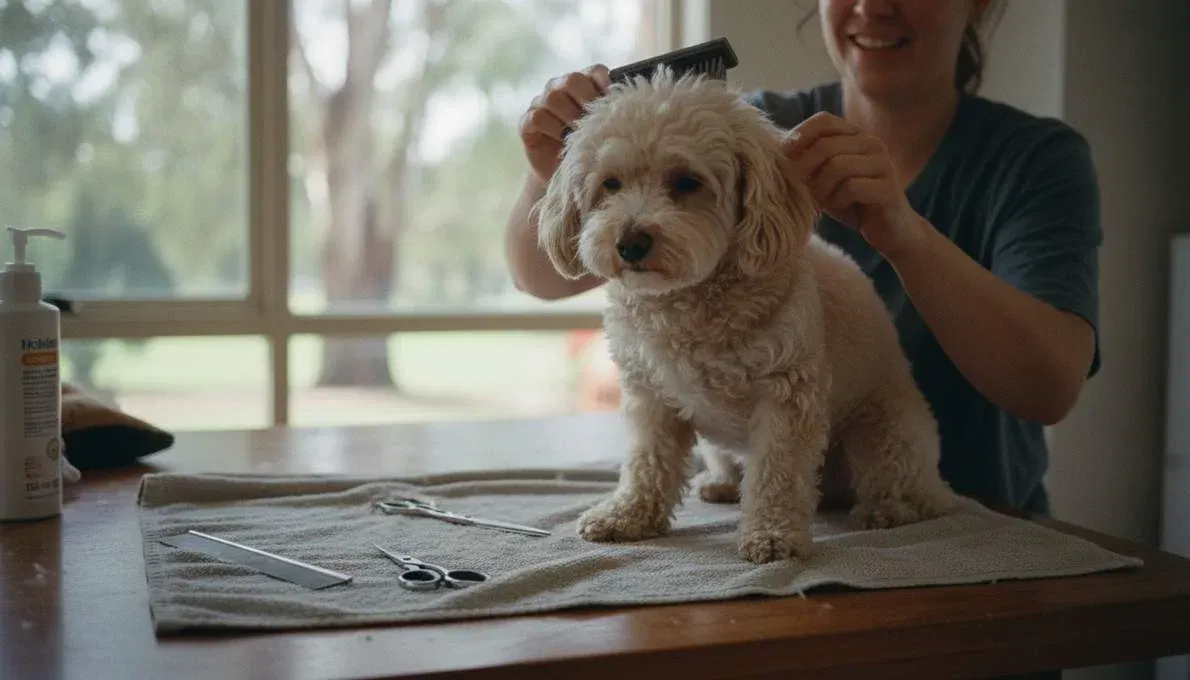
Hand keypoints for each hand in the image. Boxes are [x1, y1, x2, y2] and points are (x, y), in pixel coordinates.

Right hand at [519, 64, 611, 183]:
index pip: (595, 71)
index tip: (613, 104)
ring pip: (552, 97)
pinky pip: (537, 117)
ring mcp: (541, 103)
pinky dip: (552, 128)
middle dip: (586, 100)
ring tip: (579, 133)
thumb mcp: (605, 129)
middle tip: (594, 120)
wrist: (569, 175)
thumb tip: (628, 106)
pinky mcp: (526, 122)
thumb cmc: (591, 148)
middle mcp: (560, 87)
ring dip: (569, 116)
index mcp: (584, 84)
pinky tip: (563, 140)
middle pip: (571, 80)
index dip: (605, 85)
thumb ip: (612, 113)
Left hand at [783, 112, 925, 258]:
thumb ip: (806, 163)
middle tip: (799, 189)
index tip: (783, 159)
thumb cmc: (851, 203)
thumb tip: (772, 150)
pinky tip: (840, 207)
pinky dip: (838, 200)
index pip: (823, 121)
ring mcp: (883, 164)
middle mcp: (872, 143)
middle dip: (805, 170)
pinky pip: (852, 187)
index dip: (799, 136)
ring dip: (821, 188)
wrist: (889, 230)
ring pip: (838, 166)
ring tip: (821, 201)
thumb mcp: (823, 179)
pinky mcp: (889, 188)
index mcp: (855, 136)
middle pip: (826, 145)